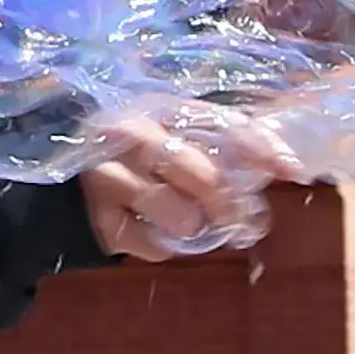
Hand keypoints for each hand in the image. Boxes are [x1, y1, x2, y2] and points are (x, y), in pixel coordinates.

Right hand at [77, 110, 305, 261]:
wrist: (62, 173)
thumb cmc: (132, 153)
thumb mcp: (171, 133)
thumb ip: (224, 144)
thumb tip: (288, 169)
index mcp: (160, 107)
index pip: (224, 123)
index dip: (262, 148)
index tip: (292, 173)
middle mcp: (133, 134)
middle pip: (206, 177)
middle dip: (232, 206)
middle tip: (243, 224)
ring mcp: (109, 175)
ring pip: (181, 217)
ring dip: (192, 226)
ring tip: (186, 221)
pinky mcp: (96, 217)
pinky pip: (150, 246)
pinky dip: (160, 247)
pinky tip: (151, 232)